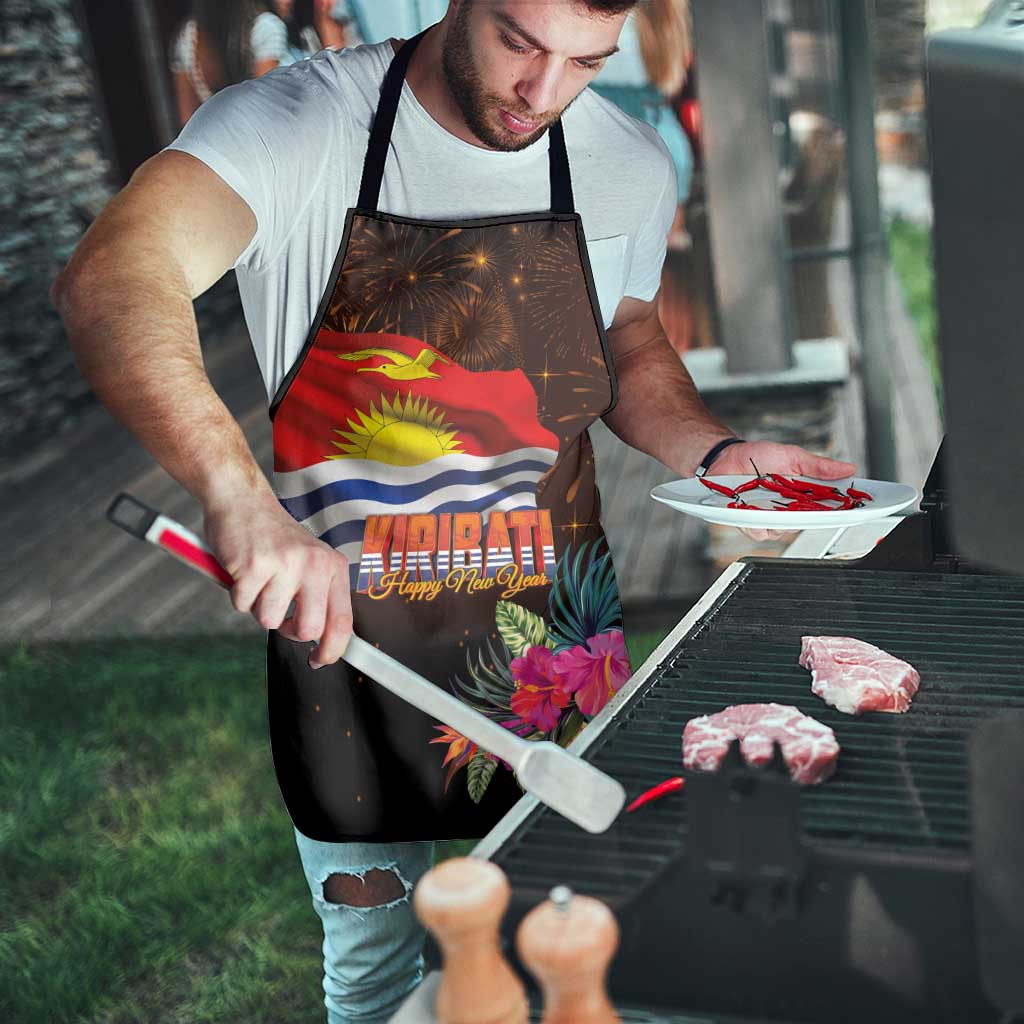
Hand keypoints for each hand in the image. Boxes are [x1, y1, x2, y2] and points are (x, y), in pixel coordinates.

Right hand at [203, 490, 352, 667]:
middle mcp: (315, 564)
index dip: (332, 650)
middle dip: (289, 631)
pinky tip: (243, 571)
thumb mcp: (310, 561)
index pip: (342, 621)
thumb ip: (319, 595)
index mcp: (333, 566)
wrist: (242, 500)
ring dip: (258, 607)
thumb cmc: (274, 538)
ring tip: (259, 579)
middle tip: (279, 613)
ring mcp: (285, 564)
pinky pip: (242, 606)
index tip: (319, 660)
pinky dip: (238, 595)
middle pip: (308, 629)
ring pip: (269, 621)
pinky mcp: (254, 566)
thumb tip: (324, 641)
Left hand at [709, 441, 856, 542]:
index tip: (858, 508)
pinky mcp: (750, 523)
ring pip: (784, 530)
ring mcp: (770, 518)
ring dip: (781, 519)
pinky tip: (755, 512)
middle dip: (813, 517)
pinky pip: (760, 532)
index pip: (829, 507)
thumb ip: (818, 466)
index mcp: (803, 495)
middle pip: (809, 523)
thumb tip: (848, 468)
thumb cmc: (758, 457)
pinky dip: (758, 523)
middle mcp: (789, 510)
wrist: (726, 458)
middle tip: (814, 506)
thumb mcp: (792, 456)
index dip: (844, 510)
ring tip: (775, 503)